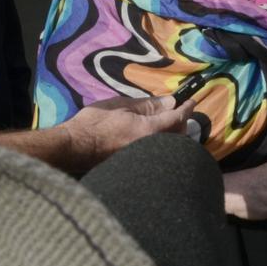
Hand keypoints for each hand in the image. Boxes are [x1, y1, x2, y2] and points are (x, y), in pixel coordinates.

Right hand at [59, 95, 194, 171]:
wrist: (74, 148)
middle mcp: (152, 147)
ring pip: (169, 146)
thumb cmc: (94, 123)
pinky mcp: (137, 165)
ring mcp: (145, 158)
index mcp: (149, 130)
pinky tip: (154, 137)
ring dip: (173, 134)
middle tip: (178, 110)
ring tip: (168, 123)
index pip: (177, 118)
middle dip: (181, 122)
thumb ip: (147, 105)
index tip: (191, 100)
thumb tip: (169, 102)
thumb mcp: (120, 106)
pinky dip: (161, 143)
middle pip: (178, 135)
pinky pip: (158, 153)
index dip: (187, 107)